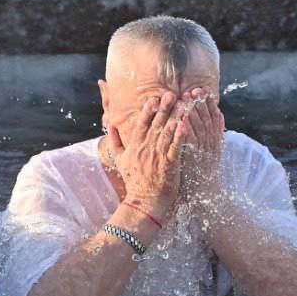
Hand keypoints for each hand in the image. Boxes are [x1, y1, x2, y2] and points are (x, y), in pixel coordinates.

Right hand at [107, 91, 188, 216]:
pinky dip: (180, 136)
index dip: (148, 110)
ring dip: (175, 117)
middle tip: (172, 94)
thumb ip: (115, 142)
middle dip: (165, 108)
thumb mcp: (119, 160)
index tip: (155, 98)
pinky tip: (185, 125)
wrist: (143, 202)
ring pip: (167, 132)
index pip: (141, 123)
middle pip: (156, 124)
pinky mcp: (169, 165)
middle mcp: (145, 148)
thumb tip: (111, 126)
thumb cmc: (133, 181)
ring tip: (184, 104)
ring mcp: (157, 156)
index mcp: (135, 145)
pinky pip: (175, 147)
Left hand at [178, 87, 224, 199]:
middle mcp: (211, 145)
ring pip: (200, 128)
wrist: (202, 195)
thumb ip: (214, 133)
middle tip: (194, 90)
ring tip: (188, 99)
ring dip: (194, 112)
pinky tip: (182, 119)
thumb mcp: (211, 151)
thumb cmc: (201, 172)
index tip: (202, 90)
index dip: (208, 103)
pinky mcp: (196, 160)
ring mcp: (204, 152)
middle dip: (200, 104)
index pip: (213, 117)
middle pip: (207, 120)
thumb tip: (219, 114)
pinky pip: (192, 142)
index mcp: (215, 141)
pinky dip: (188, 129)